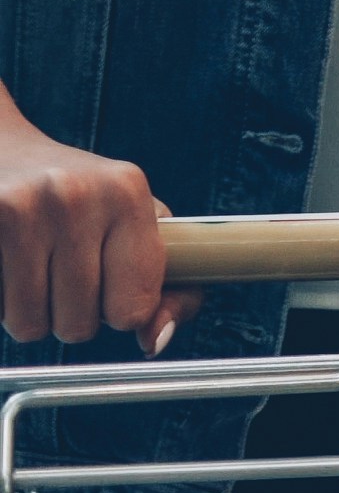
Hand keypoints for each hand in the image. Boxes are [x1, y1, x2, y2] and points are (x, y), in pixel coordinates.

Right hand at [0, 88, 199, 352]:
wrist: (3, 151)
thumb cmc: (81, 197)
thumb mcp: (136, 223)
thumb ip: (168, 286)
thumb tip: (156, 341)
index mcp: (127, 192)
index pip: (133, 307)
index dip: (121, 311)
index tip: (113, 288)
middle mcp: (75, 197)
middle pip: (79, 325)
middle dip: (72, 314)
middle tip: (65, 274)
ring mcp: (20, 208)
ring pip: (30, 325)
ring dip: (31, 313)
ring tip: (34, 269)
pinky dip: (0, 303)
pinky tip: (7, 265)